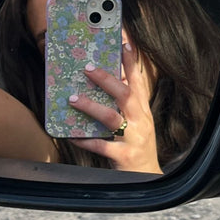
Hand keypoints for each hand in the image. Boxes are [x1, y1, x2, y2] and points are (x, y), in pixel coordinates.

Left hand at [68, 43, 160, 173]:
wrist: (148, 178)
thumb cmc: (137, 145)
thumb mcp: (137, 121)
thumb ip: (124, 103)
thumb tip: (103, 81)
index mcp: (143, 109)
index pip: (139, 80)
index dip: (132, 61)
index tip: (124, 41)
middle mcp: (141, 121)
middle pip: (126, 94)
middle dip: (107, 79)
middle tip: (88, 67)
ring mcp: (133, 138)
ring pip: (112, 118)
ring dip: (92, 106)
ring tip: (73, 98)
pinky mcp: (124, 156)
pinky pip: (102, 146)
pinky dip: (85, 140)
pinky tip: (71, 135)